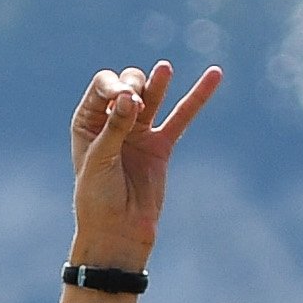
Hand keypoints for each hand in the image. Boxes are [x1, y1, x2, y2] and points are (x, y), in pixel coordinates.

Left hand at [67, 63, 222, 268]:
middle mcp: (113, 122)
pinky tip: (214, 76)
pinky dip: (198, 97)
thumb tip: (131, 95)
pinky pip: (182, 118)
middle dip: (134, 85)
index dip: (113, 85)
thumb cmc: (97, 199)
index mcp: (88, 121)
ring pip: (153, 97)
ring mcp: (139, 133)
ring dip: (158, 82)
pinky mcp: (161, 146)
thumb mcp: (100, 160)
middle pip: (128, 86)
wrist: (118, 233)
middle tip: (137, 103)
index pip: (103, 86)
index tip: (122, 98)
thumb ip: (116, 127)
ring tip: (164, 69)